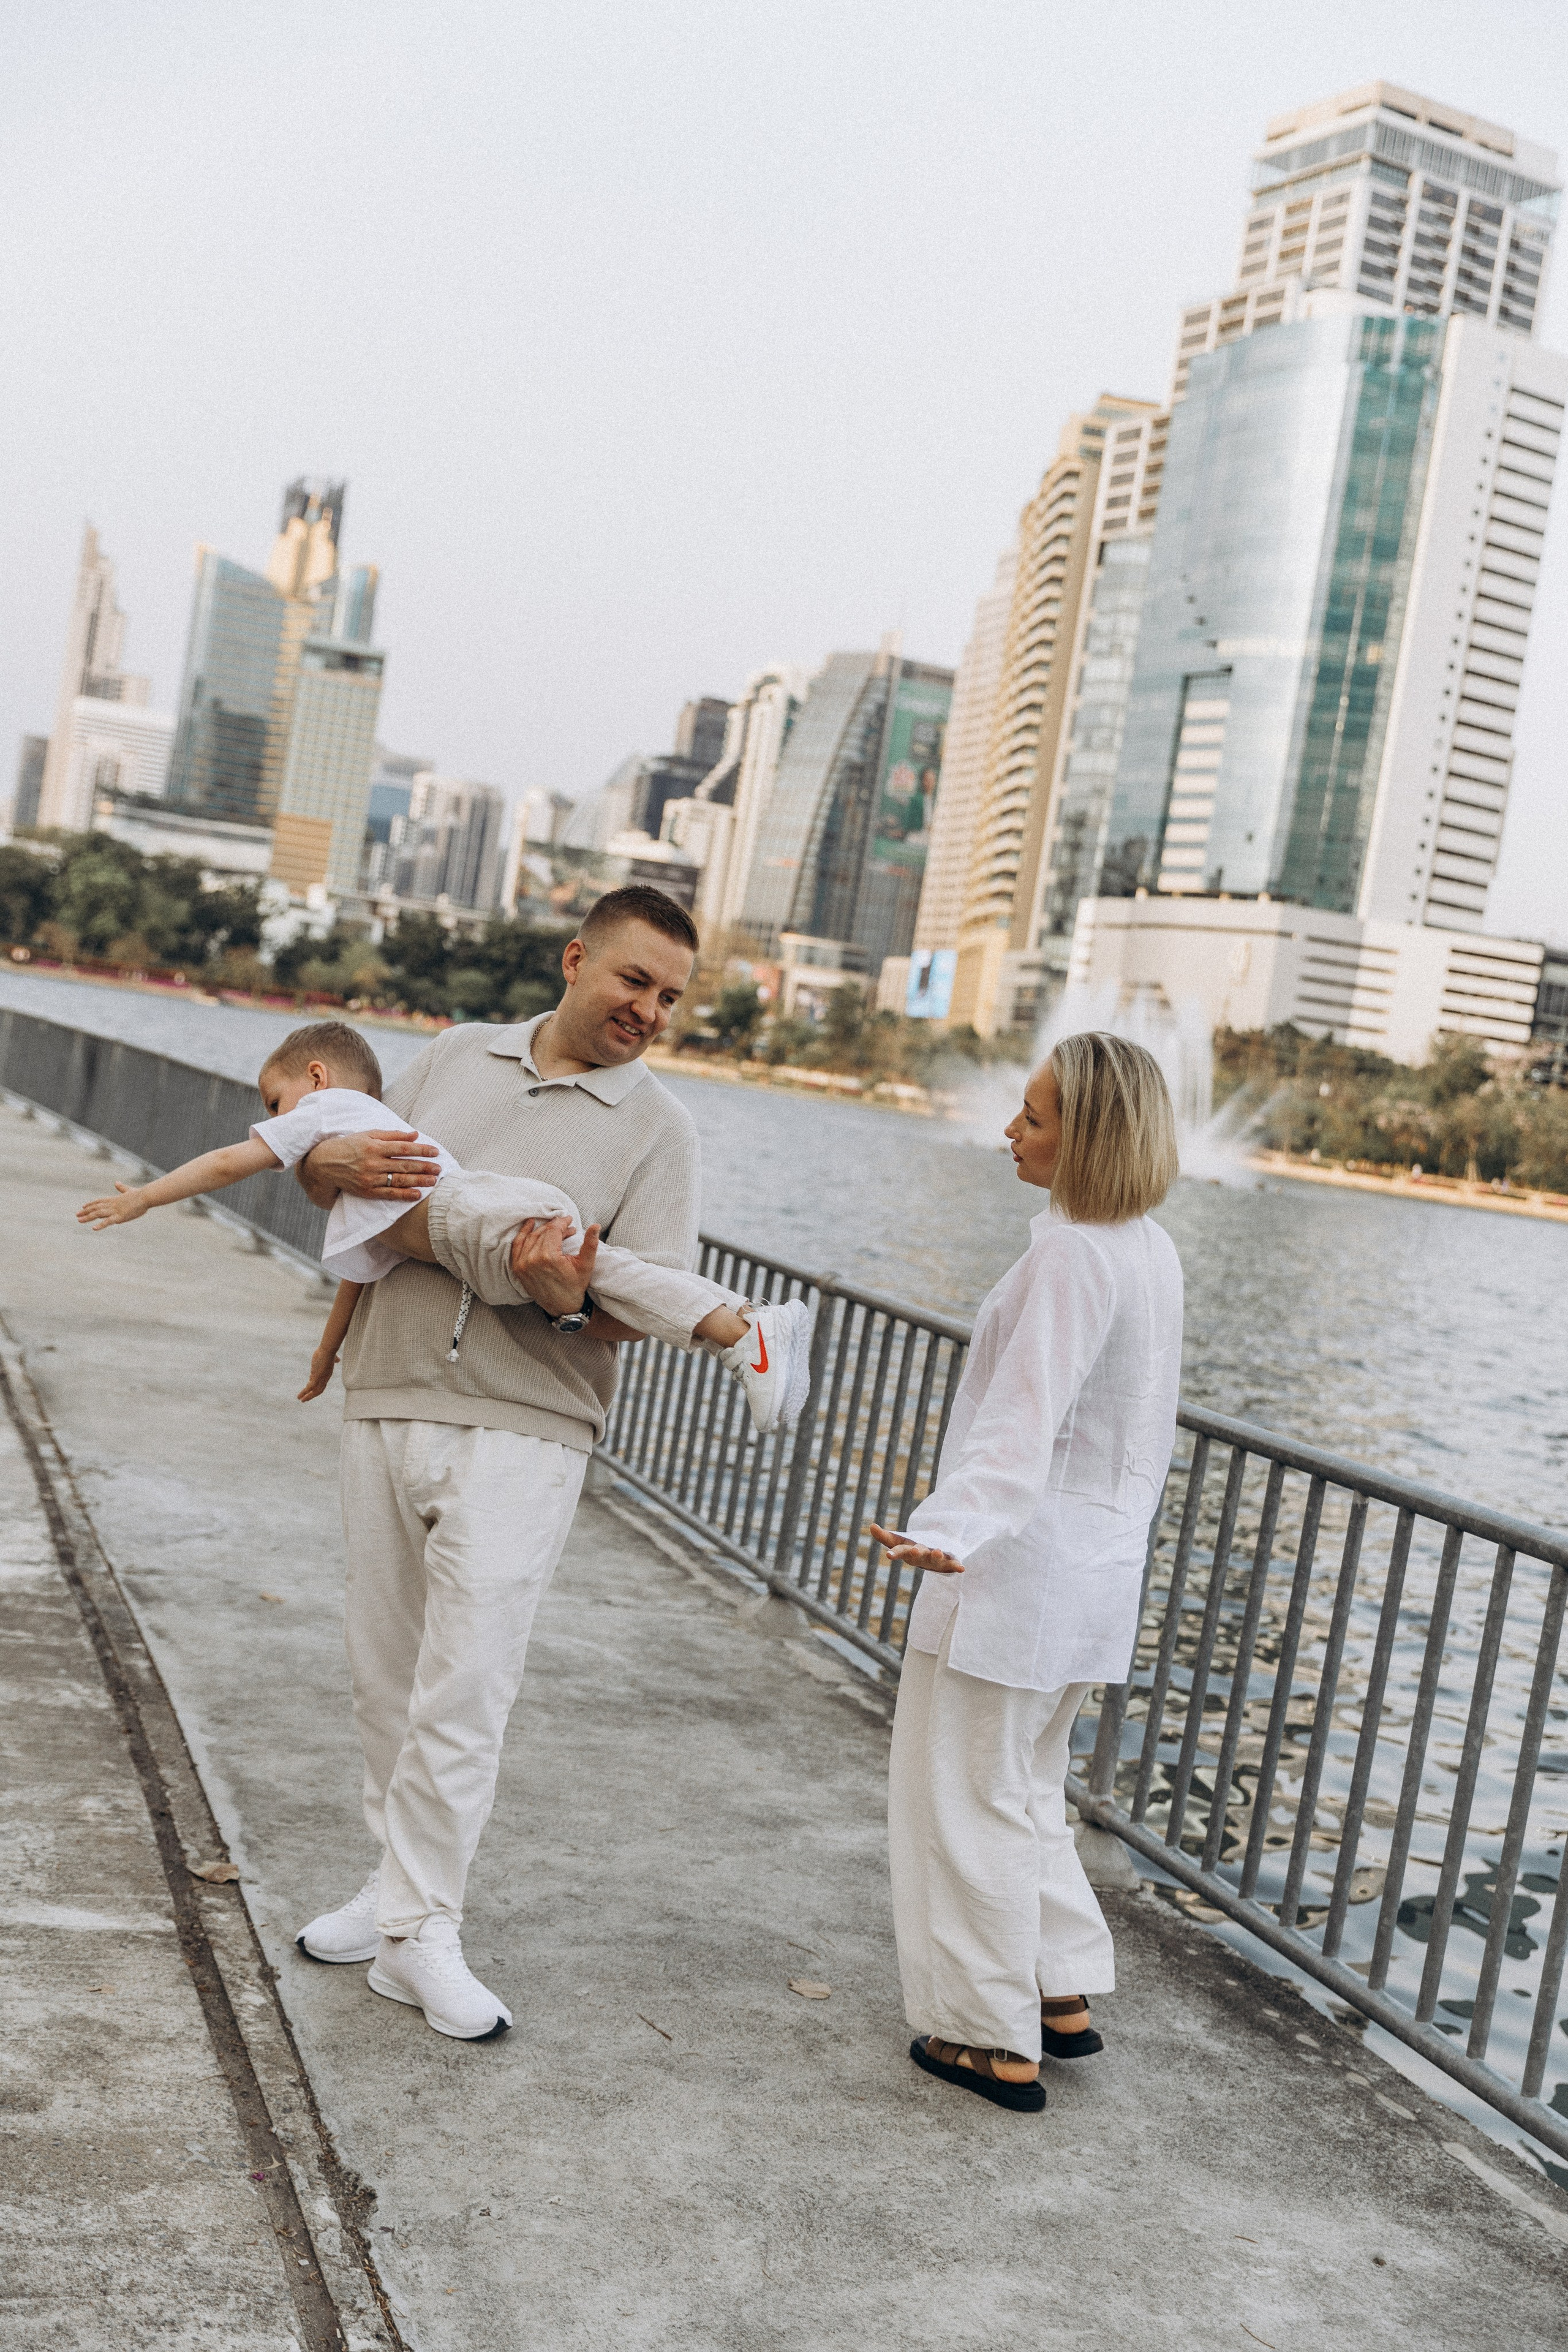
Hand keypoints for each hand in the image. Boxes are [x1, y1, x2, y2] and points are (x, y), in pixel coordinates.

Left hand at [78, 1183, 148, 1228]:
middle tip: (76, 1215)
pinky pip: (108, 1222)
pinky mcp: (120, 1216)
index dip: (90, 1204)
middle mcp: (112, 1204)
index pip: (99, 1201)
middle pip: (95, 1208)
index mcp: (114, 1199)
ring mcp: (115, 1210)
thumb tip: (116, 1182)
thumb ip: (122, 1188)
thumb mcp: (129, 1190)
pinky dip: (100, 1225)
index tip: (83, 1207)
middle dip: (85, 1212)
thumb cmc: (140, 1194)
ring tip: (79, 1220)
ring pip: (98, 1214)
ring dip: (88, 1217)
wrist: (146, 1196)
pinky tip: (93, 1228)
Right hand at [297, 1349, 337, 1401]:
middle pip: (319, 1390)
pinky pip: (310, 1388)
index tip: (308, 1384)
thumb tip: (337, 1359)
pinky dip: (305, 1393)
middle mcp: (325, 1378)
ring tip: (301, 1400)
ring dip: (307, 1396)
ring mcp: (321, 1378)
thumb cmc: (329, 1351)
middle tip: (306, 1398)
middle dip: (312, 1394)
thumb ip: (334, 1359)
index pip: (322, 1383)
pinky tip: (300, 1396)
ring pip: (315, 1391)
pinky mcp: (316, 1377)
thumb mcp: (331, 1357)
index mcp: (327, 1373)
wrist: (328, 1349)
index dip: (316, 1386)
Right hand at [299, 1129, 441, 1205]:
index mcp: (374, 1146)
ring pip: (399, 1180)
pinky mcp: (367, 1191)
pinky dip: (404, 1195)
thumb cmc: (349, 1146)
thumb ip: (392, 1135)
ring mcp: (370, 1178)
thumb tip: (415, 1135)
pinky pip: (389, 1194)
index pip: (404, 1148)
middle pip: (404, 1165)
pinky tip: (418, 1194)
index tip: (436, 1152)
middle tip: (439, 1168)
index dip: (421, 1150)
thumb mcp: (369, 1135)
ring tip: (434, 1180)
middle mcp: (373, 1162)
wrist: (324, 1163)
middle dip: (424, 1167)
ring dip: (419, 1181)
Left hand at [507, 1217, 600, 1317]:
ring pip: (531, 1237)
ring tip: (554, 1229)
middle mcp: (532, 1259)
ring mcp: (523, 1264)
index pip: (554, 1230)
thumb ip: (590, 1244)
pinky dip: (523, 1234)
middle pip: (543, 1232)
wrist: (563, 1307)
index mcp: (549, 1257)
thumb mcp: (585, 1265)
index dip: (563, 1222)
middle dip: (556, 1227)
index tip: (569, 1220)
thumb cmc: (575, 1286)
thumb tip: (596, 1225)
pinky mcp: (518, 1268)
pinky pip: (517, 1246)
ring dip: (543, 1230)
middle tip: (566, 1227)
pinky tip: (530, 1225)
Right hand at [867, 1521, 963, 1574]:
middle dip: (916, 1553)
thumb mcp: (899, 1540)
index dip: (895, 1553)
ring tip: (937, 1551)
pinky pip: (952, 1565)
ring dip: (935, 1557)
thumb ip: (884, 1536)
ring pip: (934, 1560)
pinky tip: (962, 1568)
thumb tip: (870, 1526)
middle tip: (914, 1550)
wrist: (931, 1558)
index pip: (899, 1552)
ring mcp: (934, 1562)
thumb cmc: (912, 1548)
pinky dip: (956, 1567)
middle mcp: (920, 1559)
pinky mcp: (947, 1564)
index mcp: (908, 1552)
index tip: (889, 1555)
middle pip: (917, 1556)